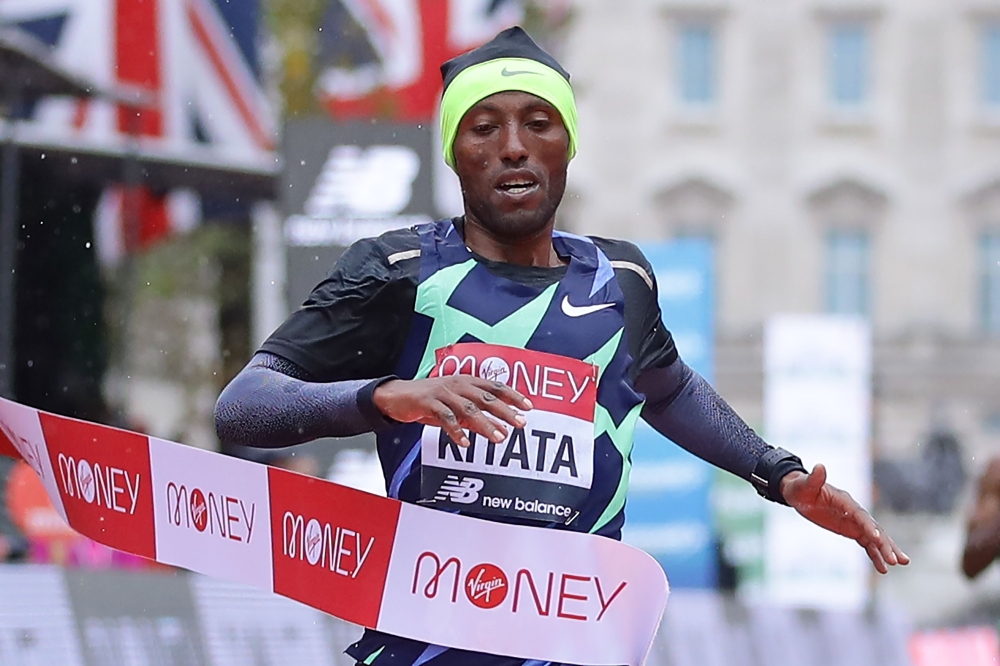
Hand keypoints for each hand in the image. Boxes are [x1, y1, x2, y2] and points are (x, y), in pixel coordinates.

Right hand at [373, 376, 531, 446]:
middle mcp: (457, 383)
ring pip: (468, 408)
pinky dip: (457, 431)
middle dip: (505, 410)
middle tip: (520, 423)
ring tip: (498, 438)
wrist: (397, 397)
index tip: (529, 406)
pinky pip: (446, 417)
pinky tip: (465, 443)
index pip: (495, 386)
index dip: (513, 395)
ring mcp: (443, 392)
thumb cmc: (430, 402)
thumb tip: (502, 429)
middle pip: (486, 397)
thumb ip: (478, 418)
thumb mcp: (456, 409)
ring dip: (485, 424)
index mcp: (466, 381)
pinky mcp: (428, 402)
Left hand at [780, 464, 909, 573]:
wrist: (800, 493)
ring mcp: (854, 521)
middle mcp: (853, 510)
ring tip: (900, 564)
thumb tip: (819, 467)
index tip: (877, 538)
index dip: (868, 525)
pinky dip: (875, 554)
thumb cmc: (800, 488)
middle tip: (896, 559)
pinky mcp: (851, 529)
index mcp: (844, 500)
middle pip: (873, 527)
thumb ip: (814, 479)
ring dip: (886, 550)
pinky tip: (883, 568)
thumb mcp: (804, 485)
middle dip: (884, 543)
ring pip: (874, 537)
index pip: (859, 514)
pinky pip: (866, 543)